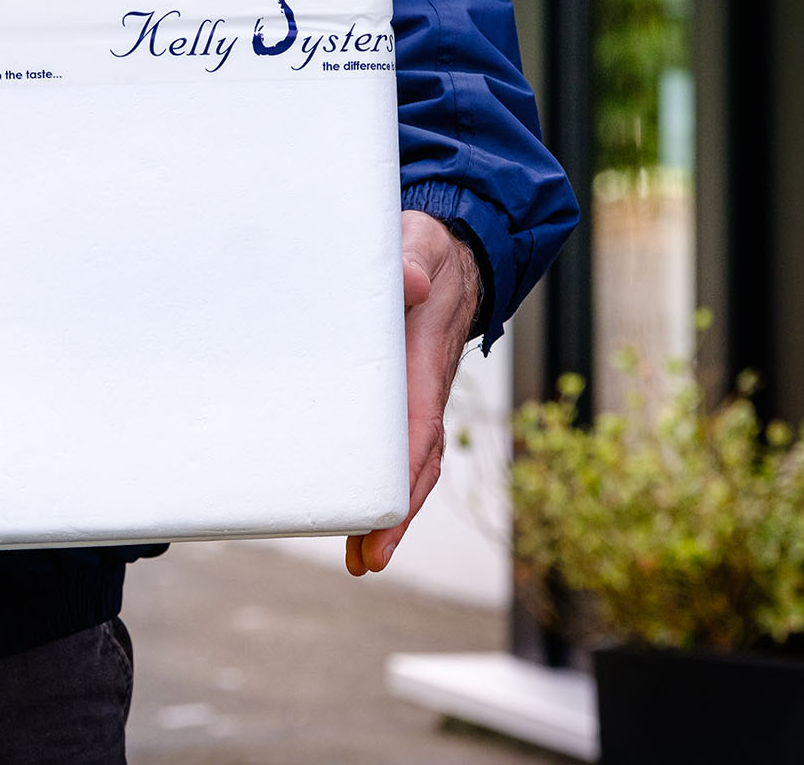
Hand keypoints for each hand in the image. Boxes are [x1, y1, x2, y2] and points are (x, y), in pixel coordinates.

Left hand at [346, 211, 480, 576]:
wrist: (450, 251)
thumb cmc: (425, 249)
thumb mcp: (419, 242)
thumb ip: (412, 259)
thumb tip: (411, 283)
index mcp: (424, 356)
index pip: (419, 425)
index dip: (405, 474)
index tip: (388, 515)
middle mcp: (426, 386)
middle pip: (416, 462)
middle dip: (396, 514)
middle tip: (368, 560)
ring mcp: (416, 396)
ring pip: (407, 463)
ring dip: (388, 511)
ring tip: (361, 558)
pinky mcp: (401, 397)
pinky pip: (394, 446)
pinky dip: (379, 482)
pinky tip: (353, 512)